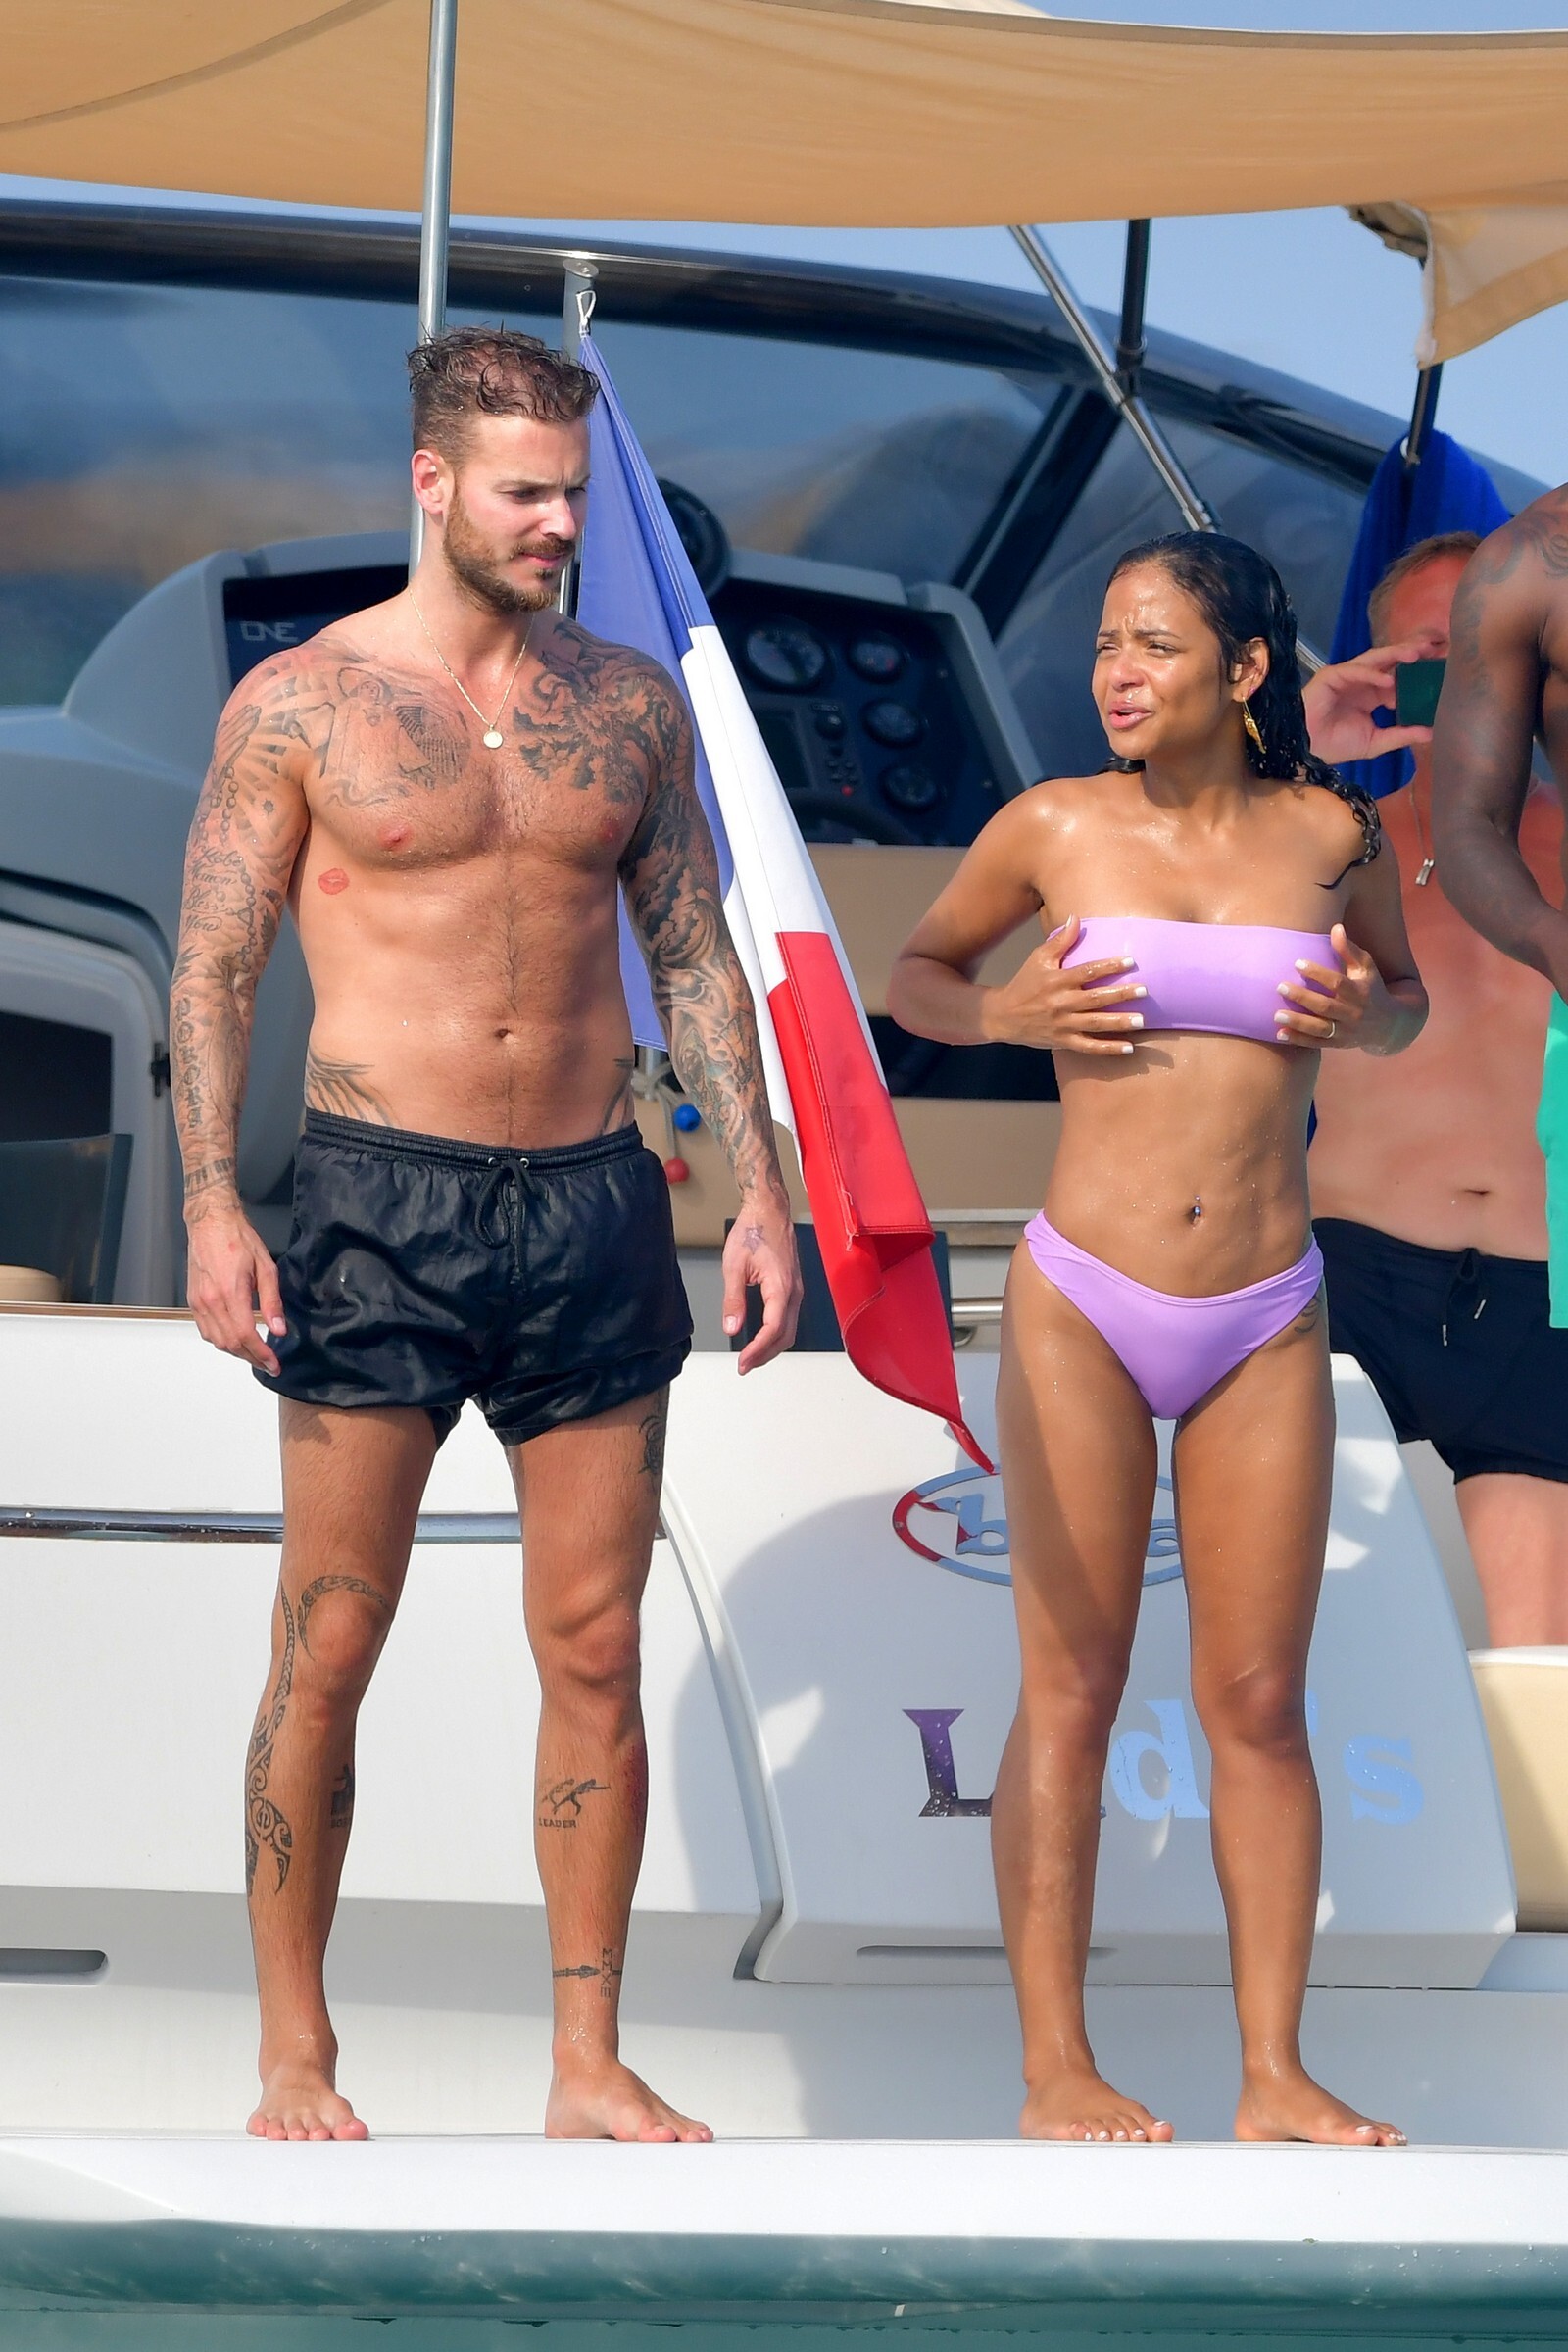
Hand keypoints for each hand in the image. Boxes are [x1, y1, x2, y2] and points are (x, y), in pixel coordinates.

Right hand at [185, 1205, 286, 1373]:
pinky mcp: (192, 1301)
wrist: (210, 1223)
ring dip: (237, 1353)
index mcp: (230, 1292)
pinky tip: (235, 1341)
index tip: (275, 1364)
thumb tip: (279, 1329)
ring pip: (216, 1340)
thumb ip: (272, 1301)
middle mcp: (210, 1301)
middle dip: (252, 1358)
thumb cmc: (238, 1239)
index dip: (261, 1355)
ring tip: (255, 1355)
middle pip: (230, 1343)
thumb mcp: (266, 1267)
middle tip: (269, 1365)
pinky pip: (206, 1330)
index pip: (246, 1335)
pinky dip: (221, 1341)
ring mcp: (198, 1302)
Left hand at [722, 1200, 801, 1372]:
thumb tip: (731, 1328)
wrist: (769, 1209)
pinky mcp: (793, 1287)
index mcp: (781, 1287)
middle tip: (744, 1366)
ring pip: (789, 1329)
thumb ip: (733, 1300)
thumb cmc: (753, 1231)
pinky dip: (776, 1333)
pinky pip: (789, 1317)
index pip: (773, 1329)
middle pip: (785, 1335)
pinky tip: (761, 1336)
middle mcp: (794, 1292)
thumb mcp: (734, 1266)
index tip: (742, 1362)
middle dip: (765, 1355)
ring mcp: (796, 1290)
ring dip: (772, 1347)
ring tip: (751, 1357)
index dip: (757, 1350)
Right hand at [984, 915, 1145, 1056]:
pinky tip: (1128, 1048)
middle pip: (1095, 999)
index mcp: (1056, 981)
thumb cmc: (1024, 983)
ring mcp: (1063, 1024)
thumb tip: (1076, 918)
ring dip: (1119, 1023)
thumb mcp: (1038, 958)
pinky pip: (1088, 1047)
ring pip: (1095, 1024)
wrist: (1002, 1016)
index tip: (1130, 961)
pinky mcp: (1063, 1041)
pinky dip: (1108, 1049)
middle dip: (1120, 995)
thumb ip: (1060, 940)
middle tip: (1144, 990)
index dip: (1109, 966)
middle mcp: (1061, 1003)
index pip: (1086, 971)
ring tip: (1141, 1020)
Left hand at [1274, 923, 1395, 1052]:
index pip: (1337, 983)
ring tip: (1276, 1015)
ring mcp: (1345, 1031)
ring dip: (1297, 1022)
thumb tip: (1336, 927)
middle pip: (1325, 1006)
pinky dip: (1298, 1040)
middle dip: (1302, 997)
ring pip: (1320, 1029)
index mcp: (1360, 992)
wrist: (1389, 1025)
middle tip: (1279, 986)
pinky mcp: (1338, 1044)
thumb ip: (1349, 950)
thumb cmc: (1372, 989)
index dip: (1318, 973)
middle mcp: (1353, 1013)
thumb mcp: (1366, 968)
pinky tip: (1279, 1034)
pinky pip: (1316, 1043)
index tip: (1297, 963)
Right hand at [1301, 638, 1436, 765]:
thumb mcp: (1376, 742)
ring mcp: (1347, 676)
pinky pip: (1354, 671)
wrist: (1306, 751)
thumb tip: (1431, 733)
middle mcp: (1362, 681)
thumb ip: (1402, 735)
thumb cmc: (1335, 746)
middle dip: (1412, 653)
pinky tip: (1387, 679)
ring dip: (1395, 654)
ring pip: (1375, 659)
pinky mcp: (1331, 676)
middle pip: (1391, 662)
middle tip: (1436, 648)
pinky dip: (1370, 674)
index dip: (1418, 674)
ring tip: (1416, 654)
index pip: (1399, 678)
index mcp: (1372, 695)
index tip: (1441, 670)